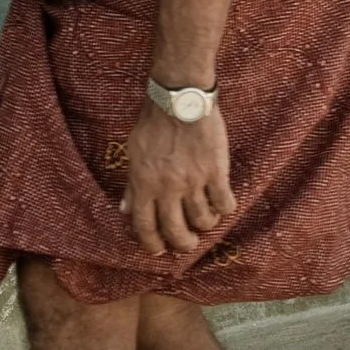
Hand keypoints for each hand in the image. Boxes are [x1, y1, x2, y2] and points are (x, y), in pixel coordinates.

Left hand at [118, 102, 236, 255]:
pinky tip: (223, 203)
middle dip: (183, 244)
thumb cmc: (154, 122)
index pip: (145, 227)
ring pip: (202, 220)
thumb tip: (125, 209)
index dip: (152, 244)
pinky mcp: (216, 171)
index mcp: (143, 184)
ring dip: (205, 225)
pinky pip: (225, 203)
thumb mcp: (134, 152)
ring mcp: (193, 181)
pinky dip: (225, 208)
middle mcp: (167, 188)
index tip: (159, 251)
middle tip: (188, 244)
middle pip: (176, 231)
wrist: (180, 97)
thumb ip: (132, 184)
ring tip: (207, 220)